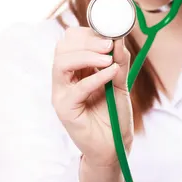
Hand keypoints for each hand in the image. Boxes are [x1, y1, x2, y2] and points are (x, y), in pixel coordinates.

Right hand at [52, 27, 133, 166]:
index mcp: (75, 70)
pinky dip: (95, 77)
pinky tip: (111, 74)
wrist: (114, 148)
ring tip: (108, 60)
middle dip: (86, 41)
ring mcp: (62, 94)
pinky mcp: (65, 110)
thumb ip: (119, 62)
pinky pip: (77, 89)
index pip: (70, 41)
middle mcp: (64, 80)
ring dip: (87, 56)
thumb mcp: (120, 83)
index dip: (87, 33)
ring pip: (62, 63)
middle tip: (109, 45)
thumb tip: (119, 39)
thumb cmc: (113, 116)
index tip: (109, 35)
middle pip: (63, 48)